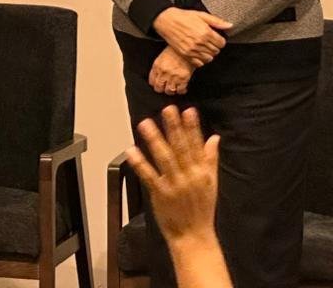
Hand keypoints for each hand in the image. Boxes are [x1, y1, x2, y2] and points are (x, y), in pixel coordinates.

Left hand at [127, 107, 220, 240]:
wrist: (194, 236)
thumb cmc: (201, 209)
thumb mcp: (211, 182)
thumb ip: (211, 159)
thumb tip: (215, 138)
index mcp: (202, 172)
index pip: (196, 146)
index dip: (192, 127)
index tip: (188, 110)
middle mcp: (189, 176)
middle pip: (181, 148)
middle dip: (174, 128)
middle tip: (167, 109)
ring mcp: (174, 185)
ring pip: (164, 158)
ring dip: (155, 140)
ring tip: (145, 123)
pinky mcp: (160, 194)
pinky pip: (149, 176)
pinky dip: (140, 163)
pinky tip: (131, 150)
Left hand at [149, 46, 193, 94]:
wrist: (187, 49)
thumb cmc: (175, 51)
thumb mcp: (162, 57)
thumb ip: (158, 67)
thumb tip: (157, 77)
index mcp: (157, 66)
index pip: (152, 81)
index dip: (155, 84)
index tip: (157, 85)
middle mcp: (164, 72)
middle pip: (159, 88)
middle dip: (162, 89)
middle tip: (165, 88)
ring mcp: (173, 76)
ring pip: (169, 91)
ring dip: (171, 91)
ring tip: (173, 88)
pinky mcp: (183, 78)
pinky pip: (180, 90)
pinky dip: (181, 91)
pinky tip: (182, 88)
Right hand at [152, 8, 231, 65]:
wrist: (165, 20)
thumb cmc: (182, 16)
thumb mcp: (201, 15)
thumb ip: (216, 21)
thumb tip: (229, 25)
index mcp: (206, 32)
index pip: (222, 43)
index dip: (220, 40)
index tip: (215, 38)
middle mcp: (200, 42)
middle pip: (216, 51)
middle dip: (214, 47)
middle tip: (208, 42)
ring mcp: (192, 49)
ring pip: (209, 58)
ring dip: (208, 54)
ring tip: (203, 47)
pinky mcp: (185, 54)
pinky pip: (199, 63)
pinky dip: (200, 60)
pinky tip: (198, 53)